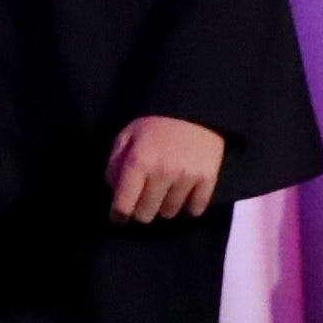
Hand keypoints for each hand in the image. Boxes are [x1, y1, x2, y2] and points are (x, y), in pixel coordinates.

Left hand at [105, 115, 226, 224]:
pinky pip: (195, 209)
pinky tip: (184, 192)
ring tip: (166, 189)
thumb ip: (115, 164)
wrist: (194, 108)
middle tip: (144, 197)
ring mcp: (186, 177)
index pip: (124, 205)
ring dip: (164, 205)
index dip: (118, 215)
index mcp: (138, 161)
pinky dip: (189, 205)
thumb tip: (115, 192)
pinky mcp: (208, 179)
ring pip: (169, 213)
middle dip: (141, 209)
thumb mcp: (126, 136)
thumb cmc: (155, 123)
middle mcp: (162, 172)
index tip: (119, 215)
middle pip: (145, 215)